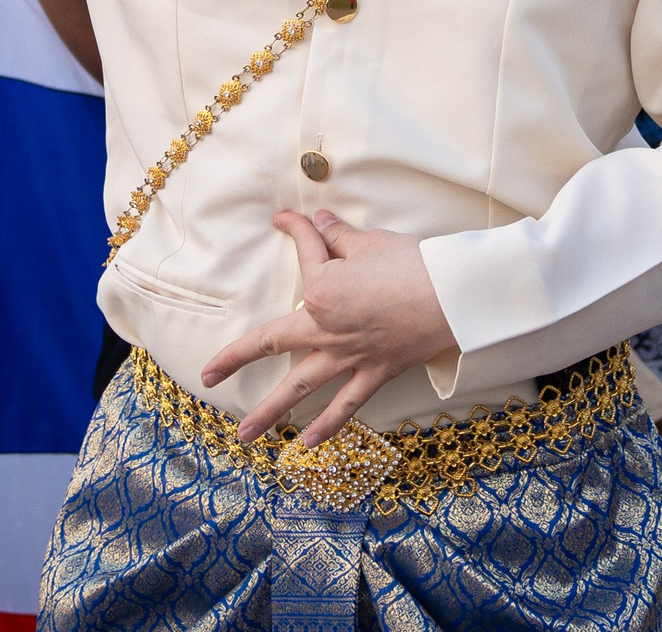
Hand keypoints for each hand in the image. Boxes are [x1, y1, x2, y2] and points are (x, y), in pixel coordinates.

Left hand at [201, 210, 455, 446]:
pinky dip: (327, 425)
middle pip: (273, 344)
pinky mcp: (374, 373)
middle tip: (208, 376)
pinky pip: (346, 404)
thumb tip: (317, 222)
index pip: (303, 255)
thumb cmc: (413, 264)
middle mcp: (326, 329)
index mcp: (321, 290)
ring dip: (270, 411)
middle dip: (236, 359)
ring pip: (300, 386)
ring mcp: (349, 356)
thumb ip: (338, 237)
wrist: (454, 298)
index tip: (284, 219)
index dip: (293, 230)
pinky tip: (307, 443)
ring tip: (244, 433)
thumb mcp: (371, 241)